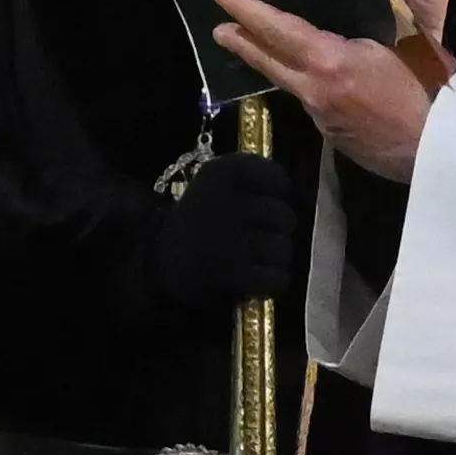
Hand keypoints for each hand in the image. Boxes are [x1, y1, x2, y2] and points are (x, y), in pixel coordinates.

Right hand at [142, 149, 305, 310]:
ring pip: (283, 250)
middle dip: (278, 230)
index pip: (277, 177)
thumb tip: (294, 195)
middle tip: (261, 236)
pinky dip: (273, 282)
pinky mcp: (231, 275)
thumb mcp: (215, 183)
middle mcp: (226, 202)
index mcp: (223, 172)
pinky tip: (258, 279)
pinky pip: (276, 278)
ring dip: (276, 259)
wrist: (160, 258)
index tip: (265, 201)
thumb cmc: (199, 218)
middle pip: (285, 217)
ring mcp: (229, 240)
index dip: (279, 193)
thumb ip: (253, 179)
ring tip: (258, 259)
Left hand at [211, 0, 450, 181]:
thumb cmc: (429, 91)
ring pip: (290, 82)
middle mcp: (315, 89)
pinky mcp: (332, 136)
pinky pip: (313, 101)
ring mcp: (321, 116)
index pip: (278, 29)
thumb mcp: (405, 43)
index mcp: (330, 61)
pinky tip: (319, 81)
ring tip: (260, 49)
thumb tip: (353, 19)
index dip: (248, 10)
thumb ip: (371, 31)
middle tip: (218, 29)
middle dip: (242, 42)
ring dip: (273, 63)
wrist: (438, 152)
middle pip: (269, 61)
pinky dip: (306, 85)